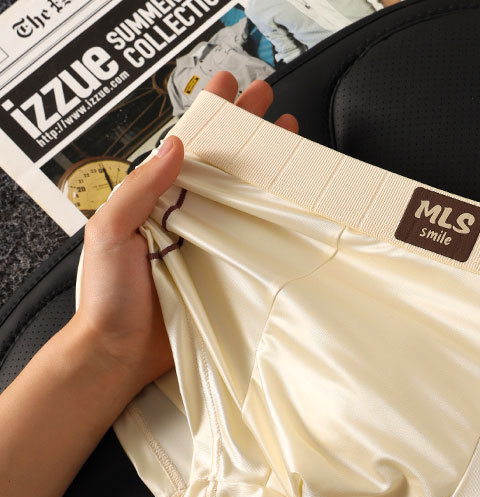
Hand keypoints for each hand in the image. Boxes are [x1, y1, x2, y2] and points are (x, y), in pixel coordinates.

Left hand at [73, 70, 299, 390]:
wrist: (123, 352)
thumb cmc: (109, 295)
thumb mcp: (110, 231)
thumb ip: (139, 189)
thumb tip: (176, 147)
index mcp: (158, 201)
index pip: (189, 148)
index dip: (210, 114)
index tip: (230, 86)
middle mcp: (189, 218)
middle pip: (226, 167)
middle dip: (250, 133)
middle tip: (272, 104)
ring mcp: (212, 246)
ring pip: (246, 200)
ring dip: (270, 170)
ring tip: (295, 144)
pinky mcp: (230, 275)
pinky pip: (256, 243)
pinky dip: (278, 223)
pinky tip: (296, 206)